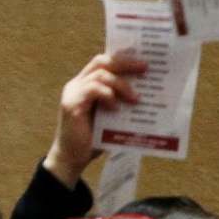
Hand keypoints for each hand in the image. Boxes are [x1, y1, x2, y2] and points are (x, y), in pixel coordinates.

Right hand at [45, 52, 146, 186]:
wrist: (72, 160)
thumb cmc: (93, 139)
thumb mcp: (111, 116)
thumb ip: (120, 100)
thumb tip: (146, 91)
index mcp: (85, 84)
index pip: (105, 62)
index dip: (124, 59)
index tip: (144, 61)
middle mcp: (77, 84)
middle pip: (102, 62)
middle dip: (126, 63)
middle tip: (145, 68)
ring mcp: (72, 93)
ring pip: (100, 75)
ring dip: (121, 84)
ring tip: (135, 98)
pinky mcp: (71, 105)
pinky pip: (93, 90)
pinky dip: (108, 96)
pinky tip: (116, 108)